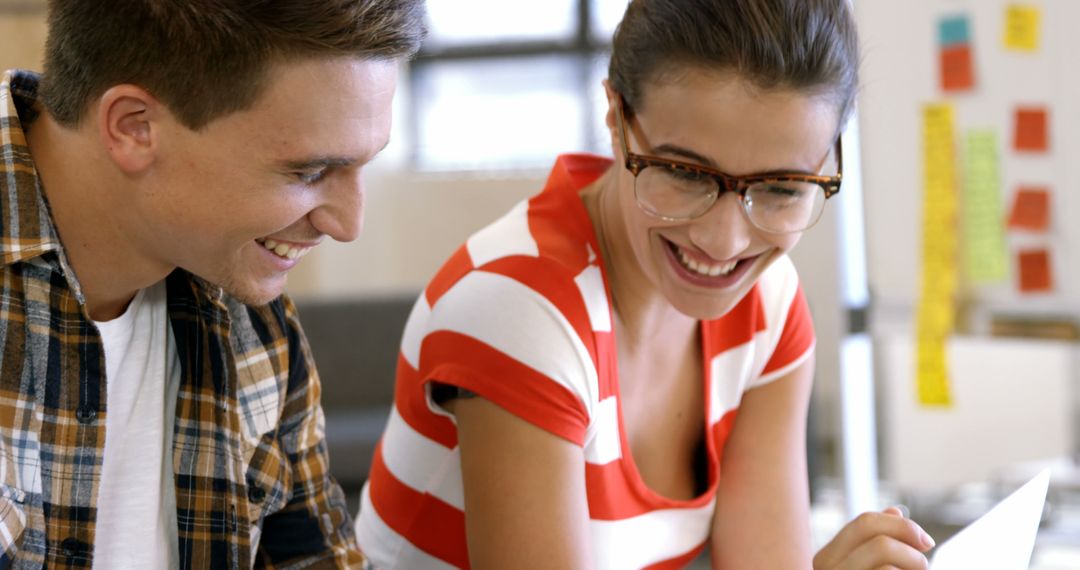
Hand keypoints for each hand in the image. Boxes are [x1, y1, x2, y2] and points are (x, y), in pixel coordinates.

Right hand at [812, 506, 935, 569]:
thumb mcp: (873, 569)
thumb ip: (878, 543)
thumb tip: (895, 510)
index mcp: (827, 558)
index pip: (865, 521)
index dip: (900, 525)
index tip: (926, 541)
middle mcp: (825, 567)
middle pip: (869, 524)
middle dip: (906, 535)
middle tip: (925, 562)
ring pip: (882, 547)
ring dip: (913, 562)